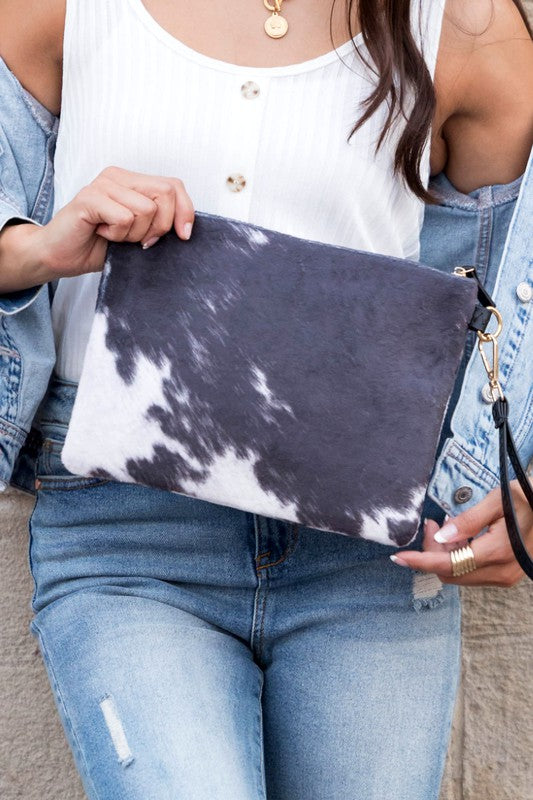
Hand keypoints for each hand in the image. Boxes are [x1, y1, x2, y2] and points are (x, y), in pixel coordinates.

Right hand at [30, 165, 195, 279]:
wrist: (60, 256)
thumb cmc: (99, 246)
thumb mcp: (138, 234)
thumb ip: (159, 223)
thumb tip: (186, 229)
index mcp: (132, 181)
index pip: (174, 186)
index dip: (185, 211)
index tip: (183, 236)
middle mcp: (118, 176)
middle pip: (165, 193)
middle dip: (161, 226)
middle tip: (139, 241)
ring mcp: (103, 184)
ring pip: (147, 209)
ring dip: (135, 234)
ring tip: (114, 236)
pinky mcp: (89, 198)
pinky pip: (124, 217)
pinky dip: (118, 235)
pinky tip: (101, 233)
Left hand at [390, 480, 532, 586]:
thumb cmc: (528, 499)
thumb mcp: (498, 500)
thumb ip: (468, 520)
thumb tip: (440, 536)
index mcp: (498, 552)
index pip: (448, 564)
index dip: (420, 561)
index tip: (397, 557)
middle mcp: (501, 572)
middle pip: (450, 572)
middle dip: (432, 551)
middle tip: (432, 524)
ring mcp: (504, 577)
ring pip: (459, 574)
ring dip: (444, 554)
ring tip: (445, 527)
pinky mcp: (505, 576)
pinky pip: (471, 572)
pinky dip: (458, 557)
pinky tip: (460, 537)